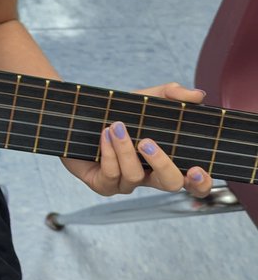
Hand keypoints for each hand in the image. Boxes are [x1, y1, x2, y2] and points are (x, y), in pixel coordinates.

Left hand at [62, 82, 211, 197]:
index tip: (197, 169)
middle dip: (162, 164)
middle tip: (147, 142)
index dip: (200, 183)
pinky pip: (111, 175)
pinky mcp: (102, 185)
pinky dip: (109, 152)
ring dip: (125, 149)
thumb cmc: (117, 111)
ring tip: (116, 126)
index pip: (192, 183)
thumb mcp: (145, 99)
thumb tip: (197, 95)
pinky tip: (105, 134)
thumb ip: (171, 94)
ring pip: (134, 176)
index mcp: (165, 161)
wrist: (78, 115)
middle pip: (170, 184)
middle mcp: (148, 176)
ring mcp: (125, 183)